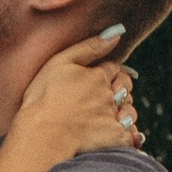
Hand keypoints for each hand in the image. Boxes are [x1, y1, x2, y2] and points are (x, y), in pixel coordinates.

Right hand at [0, 30, 142, 168]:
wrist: (42, 135)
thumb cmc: (43, 98)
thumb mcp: (59, 63)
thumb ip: (89, 47)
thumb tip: (117, 32)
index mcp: (99, 76)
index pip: (113, 69)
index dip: (109, 72)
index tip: (100, 79)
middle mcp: (110, 95)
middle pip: (125, 89)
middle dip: (120, 91)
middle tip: (103, 100)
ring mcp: (114, 118)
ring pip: (129, 112)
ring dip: (124, 113)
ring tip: (106, 120)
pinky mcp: (116, 139)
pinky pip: (130, 137)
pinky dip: (128, 137)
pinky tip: (115, 137)